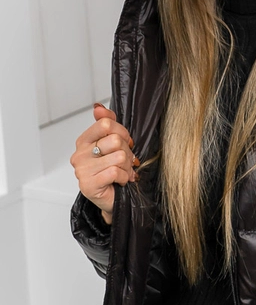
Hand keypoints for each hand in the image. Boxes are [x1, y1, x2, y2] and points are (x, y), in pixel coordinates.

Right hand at [70, 102, 138, 224]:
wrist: (111, 197)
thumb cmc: (111, 168)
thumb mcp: (111, 142)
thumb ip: (107, 122)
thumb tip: (97, 107)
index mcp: (84, 141)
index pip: (106, 123)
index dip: (122, 132)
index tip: (124, 141)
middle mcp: (79, 154)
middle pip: (115, 140)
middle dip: (127, 152)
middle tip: (124, 161)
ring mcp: (82, 170)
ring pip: (119, 157)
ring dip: (127, 166)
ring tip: (122, 172)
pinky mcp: (88, 185)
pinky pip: (116, 172)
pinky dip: (124, 177)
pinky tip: (119, 181)